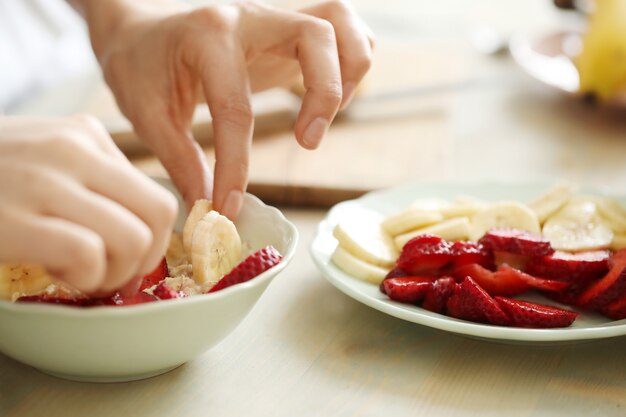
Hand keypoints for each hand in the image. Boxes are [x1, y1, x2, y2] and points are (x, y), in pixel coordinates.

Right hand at [0, 116, 177, 293]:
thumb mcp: (46, 158)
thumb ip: (93, 181)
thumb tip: (143, 230)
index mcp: (87, 135)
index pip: (157, 197)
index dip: (154, 242)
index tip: (127, 260)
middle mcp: (74, 149)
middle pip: (158, 216)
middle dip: (144, 260)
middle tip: (110, 275)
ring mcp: (44, 179)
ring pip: (132, 238)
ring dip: (112, 274)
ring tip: (79, 274)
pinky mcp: (14, 215)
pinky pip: (87, 254)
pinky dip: (82, 277)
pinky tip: (54, 272)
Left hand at [84, 0, 372, 218]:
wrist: (141, 31)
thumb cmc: (140, 68)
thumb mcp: (147, 115)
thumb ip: (180, 161)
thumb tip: (209, 207)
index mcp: (206, 36)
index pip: (235, 106)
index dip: (235, 165)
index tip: (229, 205)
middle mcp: (247, 17)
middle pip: (315, 33)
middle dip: (325, 92)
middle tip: (307, 142)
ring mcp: (272, 17)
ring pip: (338, 22)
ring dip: (348, 70)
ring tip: (325, 115)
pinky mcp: (287, 29)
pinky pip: (342, 29)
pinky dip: (351, 61)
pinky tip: (330, 97)